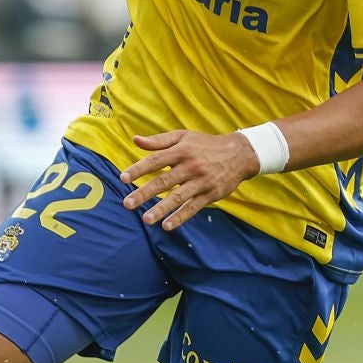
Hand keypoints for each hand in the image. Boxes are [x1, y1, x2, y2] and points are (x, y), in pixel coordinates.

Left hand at [120, 131, 257, 230]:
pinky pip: (193, 207)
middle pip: (164, 181)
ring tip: (146, 219)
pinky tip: (167, 226)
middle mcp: (190, 166)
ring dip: (161, 209)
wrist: (240, 154)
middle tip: (127, 204)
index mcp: (181, 150)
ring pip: (178, 197)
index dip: (138, 169)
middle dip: (144, 193)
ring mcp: (201, 181)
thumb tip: (135, 140)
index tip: (123, 179)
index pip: (155, 160)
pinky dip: (180, 217)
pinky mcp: (211, 194)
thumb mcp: (184, 137)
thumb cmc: (206, 145)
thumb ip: (159, 141)